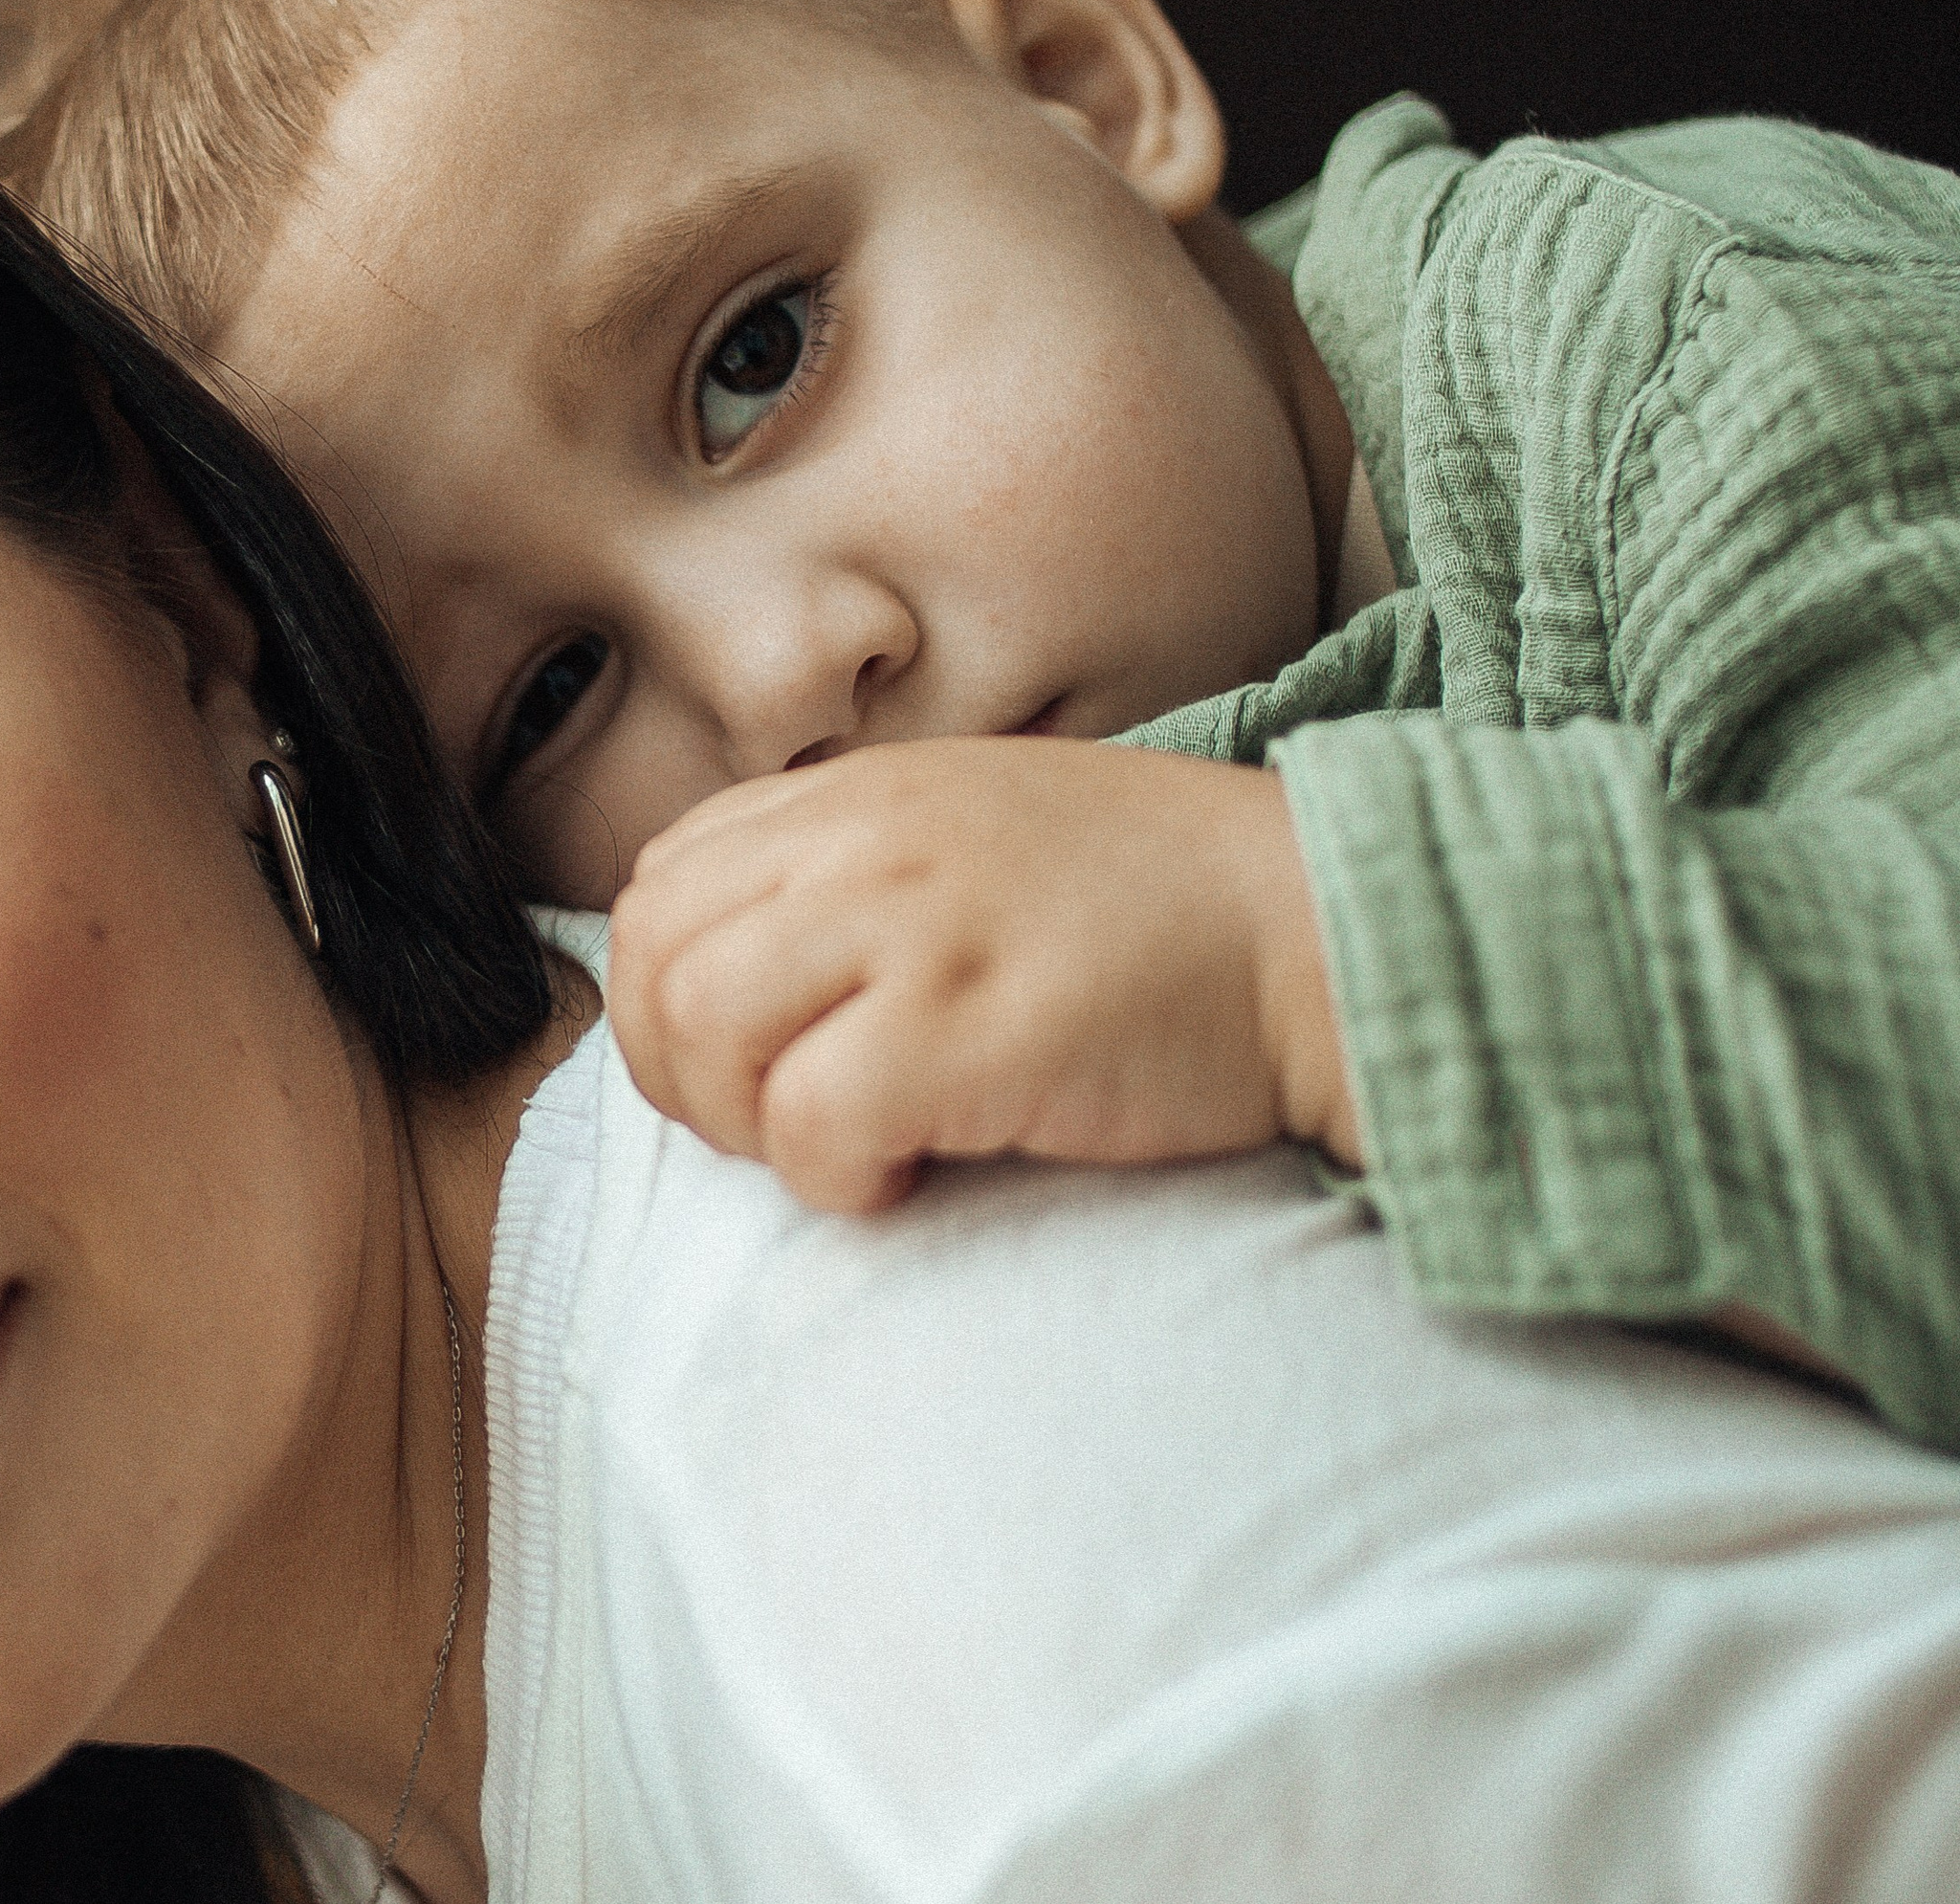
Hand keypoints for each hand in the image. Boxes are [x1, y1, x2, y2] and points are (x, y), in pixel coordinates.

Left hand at [608, 737, 1360, 1213]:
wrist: (1316, 922)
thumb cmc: (1152, 908)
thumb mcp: (972, 837)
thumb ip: (851, 874)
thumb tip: (734, 978)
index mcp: (859, 794)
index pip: (661, 885)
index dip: (666, 997)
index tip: (746, 1067)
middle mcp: (867, 839)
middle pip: (655, 959)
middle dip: (682, 1074)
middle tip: (780, 1126)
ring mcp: (916, 923)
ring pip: (703, 1029)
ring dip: (747, 1124)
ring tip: (843, 1146)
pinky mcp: (972, 1024)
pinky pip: (810, 1119)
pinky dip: (832, 1177)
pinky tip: (908, 1177)